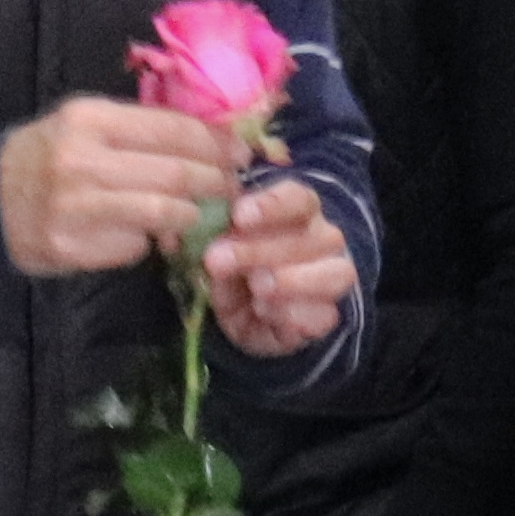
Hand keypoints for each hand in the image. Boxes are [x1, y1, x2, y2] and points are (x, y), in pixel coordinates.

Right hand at [0, 96, 236, 277]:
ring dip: (191, 216)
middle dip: (215, 182)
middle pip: (175, 172)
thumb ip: (139, 130)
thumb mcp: (84, 123)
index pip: (172, 128)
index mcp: (90, 119)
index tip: (239, 154)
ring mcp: (76, 206)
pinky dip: (149, 240)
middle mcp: (83, 160)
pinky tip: (148, 235)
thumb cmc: (46, 155)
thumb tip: (211, 142)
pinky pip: (133, 244)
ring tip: (197, 215)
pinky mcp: (72, 245)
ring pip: (162, 212)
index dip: (215, 143)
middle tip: (231, 189)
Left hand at [200, 173, 353, 358]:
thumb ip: (207, 240)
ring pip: (332, 273)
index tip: (238, 216)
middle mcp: (323, 239)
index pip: (296, 197)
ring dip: (289, 281)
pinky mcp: (327, 315)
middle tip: (219, 259)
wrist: (245, 317)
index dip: (271, 205)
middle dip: (259, 249)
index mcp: (297, 211)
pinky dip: (292, 314)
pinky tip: (264, 311)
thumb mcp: (215, 251)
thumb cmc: (234, 269)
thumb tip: (182, 237)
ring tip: (254, 288)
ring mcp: (332, 277)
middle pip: (308, 237)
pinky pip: (323, 313)